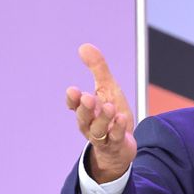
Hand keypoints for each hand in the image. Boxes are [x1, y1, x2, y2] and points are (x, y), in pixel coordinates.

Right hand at [64, 44, 136, 182]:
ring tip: (109, 107)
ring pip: (98, 130)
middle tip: (87, 97)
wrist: (121, 146)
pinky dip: (118, 129)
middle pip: (84, 118)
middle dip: (85, 108)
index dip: (72, 99)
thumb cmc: (111, 115)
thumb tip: (84, 46)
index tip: (73, 91)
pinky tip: (121, 119)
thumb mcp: (107, 88)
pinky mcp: (116, 144)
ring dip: (102, 119)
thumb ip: (97, 68)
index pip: (74, 105)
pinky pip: (116, 138)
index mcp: (85, 110)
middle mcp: (90, 124)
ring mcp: (103, 137)